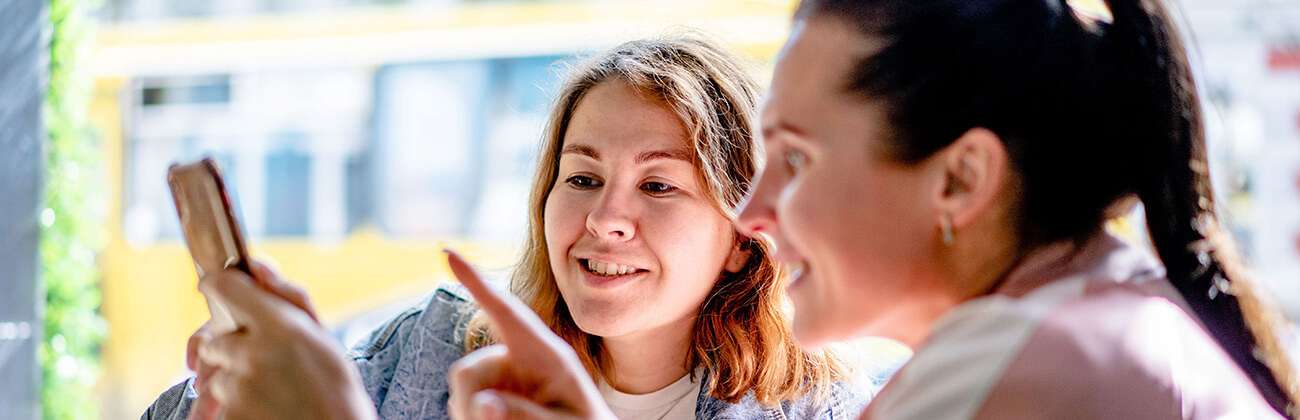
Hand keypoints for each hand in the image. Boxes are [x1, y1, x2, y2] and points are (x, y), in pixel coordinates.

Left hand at [188, 261, 321, 419]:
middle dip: (234, 349)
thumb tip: (257, 266)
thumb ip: (288, 297)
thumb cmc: (336, 389)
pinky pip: (220, 405)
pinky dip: (237, 407)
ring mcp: (237, 388)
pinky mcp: (229, 416)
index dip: (219, 284)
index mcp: (280, 325)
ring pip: (217, 376)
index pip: (225, 287)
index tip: (217, 287)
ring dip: (236, 381)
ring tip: (272, 391)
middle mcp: (253, 353)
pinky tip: (266, 408)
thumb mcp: (323, 337)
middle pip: (215, 340)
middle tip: (266, 362)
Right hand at [444, 250, 615, 419]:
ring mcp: (503, 378)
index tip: (447, 251)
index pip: (505, 311)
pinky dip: (471, 417)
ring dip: (472, 414)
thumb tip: (485, 403)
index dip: (475, 281)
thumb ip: (527, 414)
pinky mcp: (492, 396)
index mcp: (545, 355)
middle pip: (466, 370)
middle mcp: (518, 360)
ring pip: (461, 391)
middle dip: (471, 400)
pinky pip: (462, 405)